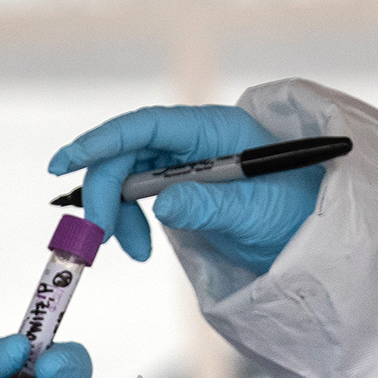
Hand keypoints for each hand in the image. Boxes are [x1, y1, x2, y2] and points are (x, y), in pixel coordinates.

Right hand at [48, 105, 319, 273]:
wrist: (312, 240)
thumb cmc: (297, 216)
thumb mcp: (256, 213)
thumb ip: (210, 206)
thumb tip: (164, 204)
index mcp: (215, 129)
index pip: (148, 126)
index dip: (103, 140)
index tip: (65, 162)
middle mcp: (196, 140)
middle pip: (130, 153)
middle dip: (108, 193)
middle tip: (100, 238)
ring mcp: (188, 164)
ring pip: (130, 177)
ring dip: (118, 213)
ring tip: (131, 251)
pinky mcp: (184, 189)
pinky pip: (140, 198)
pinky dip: (130, 222)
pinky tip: (140, 248)